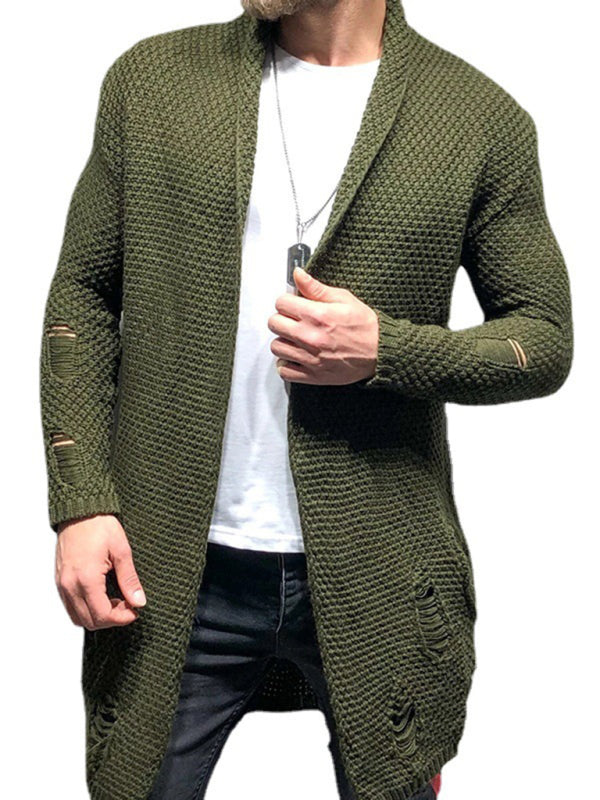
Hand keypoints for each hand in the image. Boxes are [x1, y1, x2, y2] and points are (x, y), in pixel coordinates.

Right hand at [55, 513, 145, 630]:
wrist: (80, 511)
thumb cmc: (99, 525)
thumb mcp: (122, 551)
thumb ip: (129, 580)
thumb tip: (139, 601)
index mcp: (86, 578)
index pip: (102, 615)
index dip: (121, 618)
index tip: (134, 611)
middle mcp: (70, 585)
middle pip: (89, 621)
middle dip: (111, 619)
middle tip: (127, 606)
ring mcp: (62, 584)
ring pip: (78, 617)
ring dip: (98, 616)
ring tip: (116, 600)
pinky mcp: (59, 581)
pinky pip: (71, 606)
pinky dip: (86, 608)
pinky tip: (102, 595)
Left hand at [268, 267, 378, 384]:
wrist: (381, 352)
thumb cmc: (365, 326)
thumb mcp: (343, 299)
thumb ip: (316, 288)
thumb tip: (298, 275)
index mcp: (317, 315)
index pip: (281, 303)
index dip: (286, 302)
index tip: (292, 305)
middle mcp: (310, 337)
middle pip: (274, 324)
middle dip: (282, 318)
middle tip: (293, 320)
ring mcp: (310, 358)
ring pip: (276, 347)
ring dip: (283, 340)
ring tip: (295, 338)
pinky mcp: (313, 376)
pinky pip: (284, 370)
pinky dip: (286, 363)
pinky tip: (295, 356)